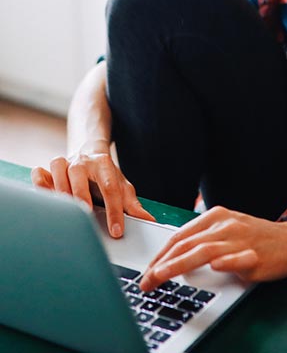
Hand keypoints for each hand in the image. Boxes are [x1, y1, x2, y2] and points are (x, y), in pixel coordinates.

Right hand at [31, 145, 154, 236]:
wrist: (90, 153)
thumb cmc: (106, 175)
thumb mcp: (122, 186)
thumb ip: (133, 204)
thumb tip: (149, 220)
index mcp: (104, 164)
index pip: (110, 188)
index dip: (114, 211)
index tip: (116, 231)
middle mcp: (83, 162)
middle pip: (80, 176)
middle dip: (82, 198)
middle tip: (87, 218)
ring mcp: (65, 163)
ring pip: (58, 171)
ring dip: (60, 192)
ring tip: (66, 212)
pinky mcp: (50, 169)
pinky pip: (40, 173)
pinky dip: (40, 183)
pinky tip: (46, 197)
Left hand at [139, 206, 286, 290]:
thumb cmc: (256, 238)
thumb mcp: (227, 229)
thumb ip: (203, 238)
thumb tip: (172, 256)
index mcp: (216, 216)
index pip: (180, 235)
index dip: (160, 254)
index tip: (147, 270)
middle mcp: (226, 225)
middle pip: (187, 244)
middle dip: (162, 264)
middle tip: (146, 281)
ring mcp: (240, 240)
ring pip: (205, 251)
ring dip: (179, 265)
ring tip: (162, 276)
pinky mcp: (255, 255)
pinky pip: (237, 258)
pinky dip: (225, 261)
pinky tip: (214, 266)